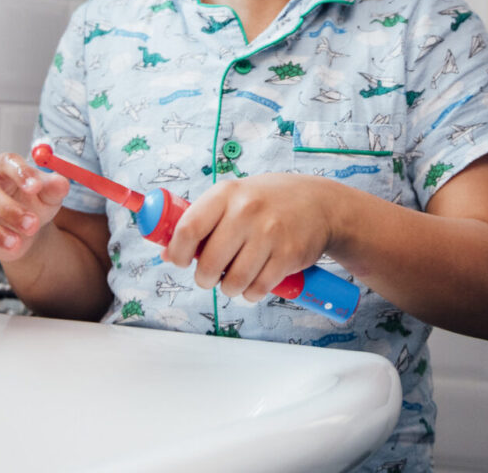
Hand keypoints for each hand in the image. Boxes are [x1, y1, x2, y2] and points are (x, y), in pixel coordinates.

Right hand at [0, 152, 69, 266]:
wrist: (24, 229)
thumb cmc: (33, 203)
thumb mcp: (49, 195)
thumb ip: (55, 187)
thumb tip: (61, 184)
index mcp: (2, 167)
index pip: (7, 163)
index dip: (20, 173)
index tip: (35, 187)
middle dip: (8, 209)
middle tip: (31, 224)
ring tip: (15, 242)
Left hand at [163, 174, 340, 302]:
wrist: (321, 204)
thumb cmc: (269, 202)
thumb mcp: (234, 198)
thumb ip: (203, 221)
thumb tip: (166, 253)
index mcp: (226, 194)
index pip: (188, 228)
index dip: (177, 252)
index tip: (179, 260)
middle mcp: (246, 211)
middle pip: (208, 263)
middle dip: (204, 278)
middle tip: (209, 277)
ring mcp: (269, 233)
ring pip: (232, 282)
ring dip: (229, 288)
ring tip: (234, 279)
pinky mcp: (288, 255)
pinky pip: (257, 289)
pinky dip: (251, 293)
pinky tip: (254, 282)